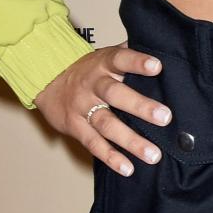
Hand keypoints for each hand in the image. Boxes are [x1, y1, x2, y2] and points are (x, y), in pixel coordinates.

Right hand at [35, 43, 172, 176]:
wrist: (48, 80)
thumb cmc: (90, 70)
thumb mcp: (106, 56)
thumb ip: (130, 53)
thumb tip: (163, 44)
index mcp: (104, 64)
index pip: (121, 59)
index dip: (137, 62)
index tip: (157, 66)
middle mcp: (93, 85)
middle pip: (115, 94)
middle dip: (140, 106)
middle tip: (165, 117)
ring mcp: (83, 108)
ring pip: (107, 124)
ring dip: (130, 140)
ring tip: (153, 154)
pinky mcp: (75, 127)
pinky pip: (93, 144)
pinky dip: (111, 157)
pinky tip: (128, 168)